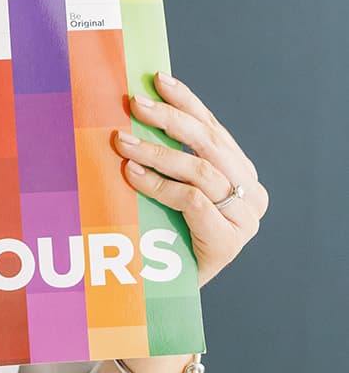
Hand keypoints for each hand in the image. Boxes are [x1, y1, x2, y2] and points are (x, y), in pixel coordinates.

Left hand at [111, 70, 267, 289]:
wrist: (173, 292)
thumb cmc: (169, 234)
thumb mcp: (173, 188)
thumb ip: (170, 155)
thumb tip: (135, 107)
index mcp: (241, 171)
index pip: (212, 128)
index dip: (186, 101)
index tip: (157, 79)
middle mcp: (250, 192)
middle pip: (209, 144)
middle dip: (171, 119)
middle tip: (135, 104)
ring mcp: (243, 218)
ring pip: (199, 171)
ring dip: (156, 152)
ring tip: (122, 142)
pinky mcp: (228, 240)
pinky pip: (191, 201)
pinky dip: (159, 185)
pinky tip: (132, 175)